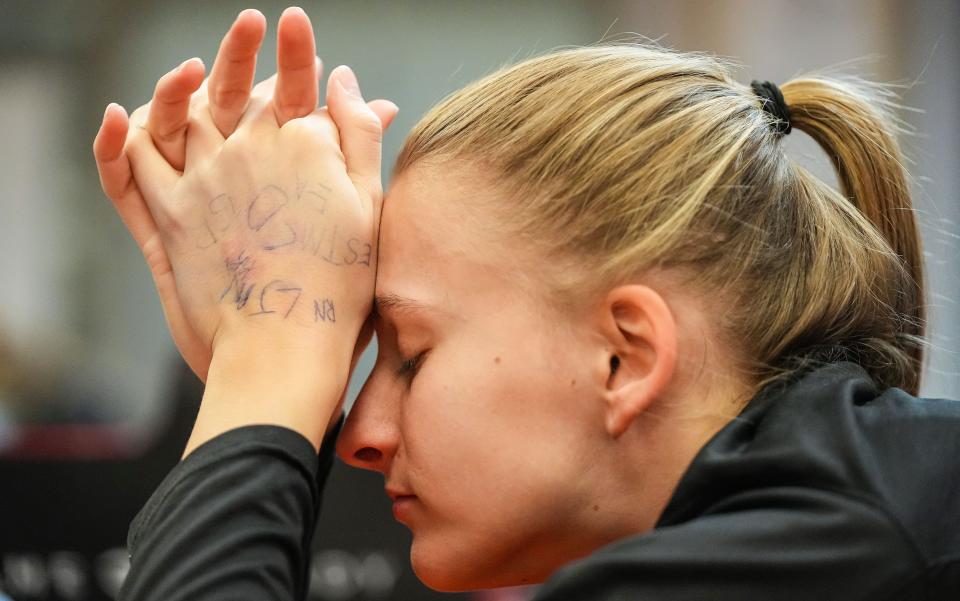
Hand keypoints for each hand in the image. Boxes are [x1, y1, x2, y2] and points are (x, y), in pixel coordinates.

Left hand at [93, 8, 397, 382]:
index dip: (300, 52)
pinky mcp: (168, 213)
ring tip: (193, 70)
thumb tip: (347, 81)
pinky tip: (119, 115)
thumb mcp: (371, 208)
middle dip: (246, 49)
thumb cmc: (342, 287)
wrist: (286, 346)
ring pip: (181, 112)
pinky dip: (117, 138)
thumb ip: (359, 137)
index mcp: (304, 146)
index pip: (302, 85)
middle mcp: (249, 149)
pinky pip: (130, 165)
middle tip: (249, 22)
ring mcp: (203, 177)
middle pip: (242, 91)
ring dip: (183, 83)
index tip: (293, 21)